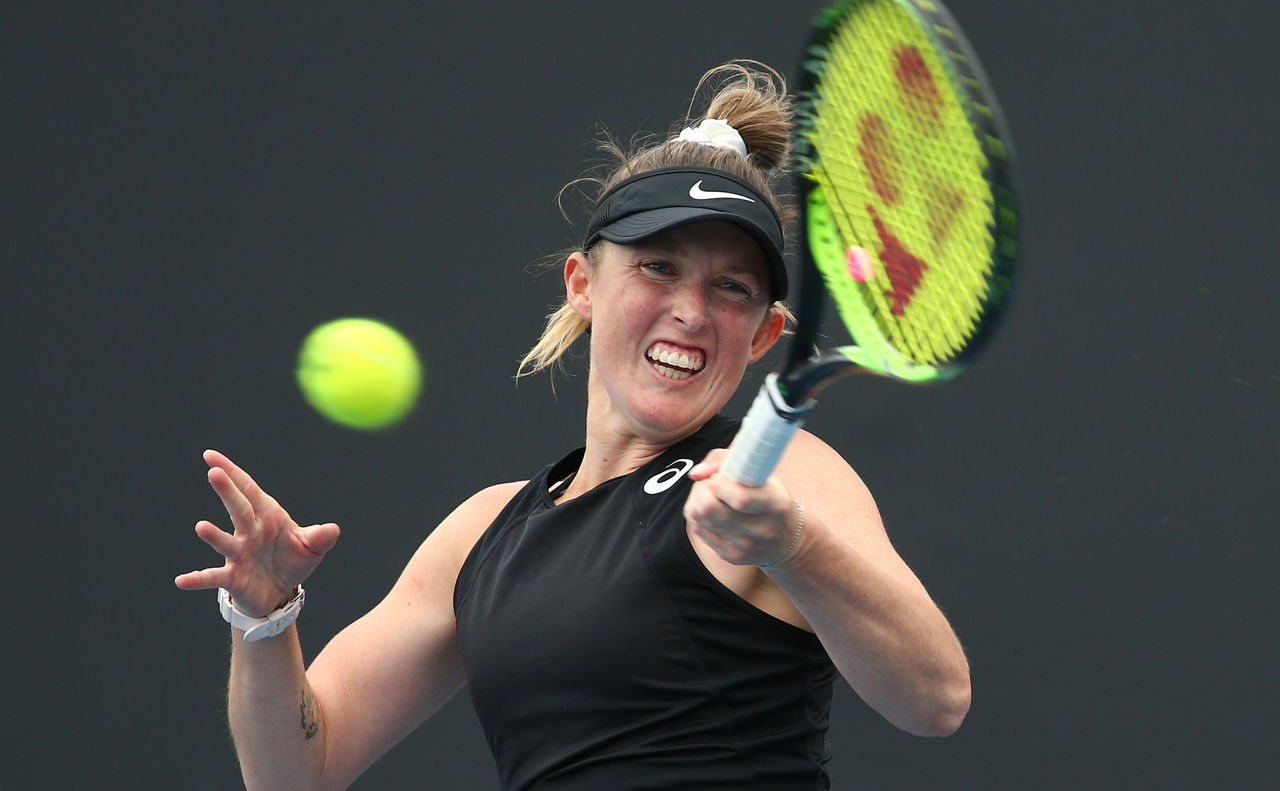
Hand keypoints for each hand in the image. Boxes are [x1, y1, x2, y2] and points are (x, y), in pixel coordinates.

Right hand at [174, 449, 339, 615]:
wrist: (280, 591)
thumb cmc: (292, 561)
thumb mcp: (311, 547)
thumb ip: (321, 537)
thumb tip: (333, 530)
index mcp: (267, 516)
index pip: (248, 489)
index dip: (233, 472)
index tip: (211, 456)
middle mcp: (249, 531)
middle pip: (238, 508)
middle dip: (228, 491)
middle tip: (214, 472)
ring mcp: (239, 554)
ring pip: (225, 542)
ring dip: (214, 536)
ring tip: (202, 527)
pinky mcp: (233, 577)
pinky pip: (213, 577)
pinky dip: (198, 579)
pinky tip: (181, 580)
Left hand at [683, 448, 800, 566]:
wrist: (785, 539)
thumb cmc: (769, 497)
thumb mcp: (762, 473)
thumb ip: (728, 460)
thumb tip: (697, 473)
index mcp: (775, 505)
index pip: (740, 498)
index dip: (719, 482)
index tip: (719, 475)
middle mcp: (761, 530)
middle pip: (710, 508)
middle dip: (702, 488)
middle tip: (711, 482)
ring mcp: (744, 546)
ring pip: (699, 516)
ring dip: (697, 499)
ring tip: (712, 494)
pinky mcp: (730, 555)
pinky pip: (698, 529)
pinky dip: (698, 514)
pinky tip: (712, 509)